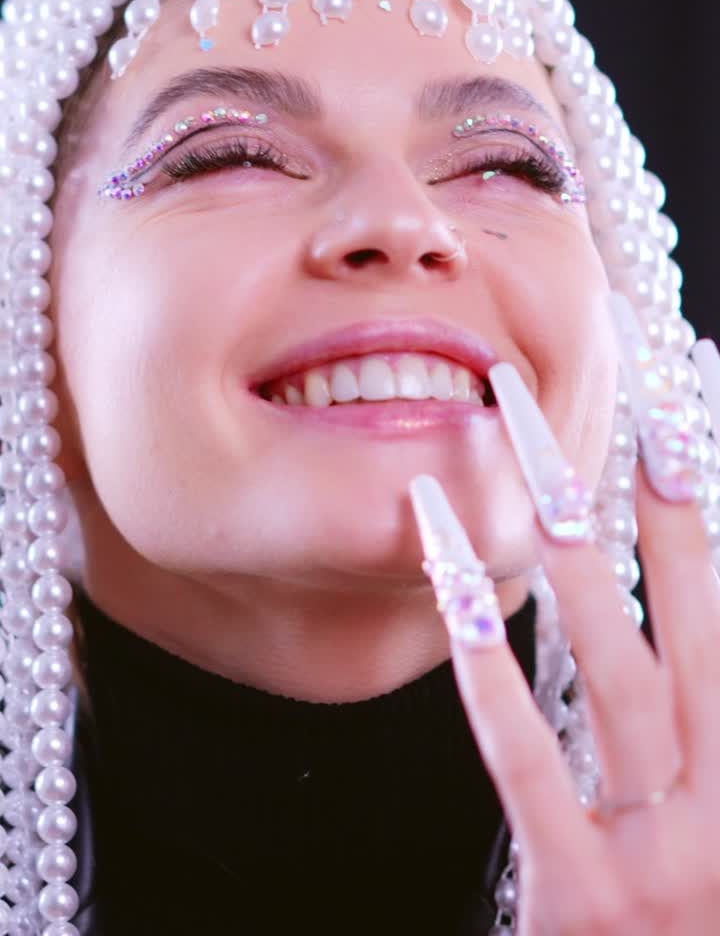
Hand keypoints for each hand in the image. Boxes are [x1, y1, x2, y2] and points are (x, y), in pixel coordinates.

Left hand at [409, 304, 719, 934]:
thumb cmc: (708, 919)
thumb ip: (707, 716)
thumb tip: (689, 599)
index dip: (703, 497)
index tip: (679, 411)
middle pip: (689, 603)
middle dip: (650, 486)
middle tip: (615, 383)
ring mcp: (657, 849)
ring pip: (608, 658)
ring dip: (561, 537)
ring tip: (514, 440)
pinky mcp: (581, 899)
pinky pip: (526, 756)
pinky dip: (488, 659)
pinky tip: (454, 575)